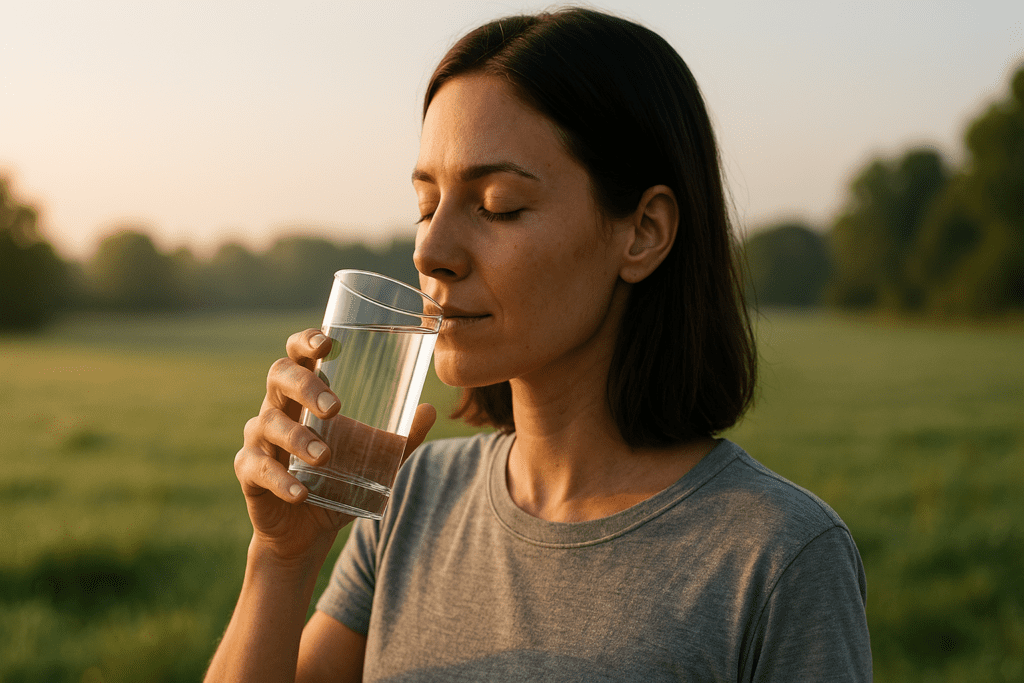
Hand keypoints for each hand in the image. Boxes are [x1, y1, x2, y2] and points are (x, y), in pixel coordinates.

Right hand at [233, 328, 435, 563]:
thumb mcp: (374, 458)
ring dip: (298, 438)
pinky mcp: (248, 472)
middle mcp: (277, 408)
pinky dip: (281, 481)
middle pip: (278, 377)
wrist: (307, 530)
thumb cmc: (338, 479)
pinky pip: (257, 469)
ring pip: (268, 424)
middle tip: (335, 408)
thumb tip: (429, 409)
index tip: (326, 343)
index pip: (297, 355)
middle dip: (305, 387)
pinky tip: (301, 494)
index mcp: (303, 395)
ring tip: (325, 457)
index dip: (305, 342)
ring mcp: (258, 439)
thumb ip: (402, 437)